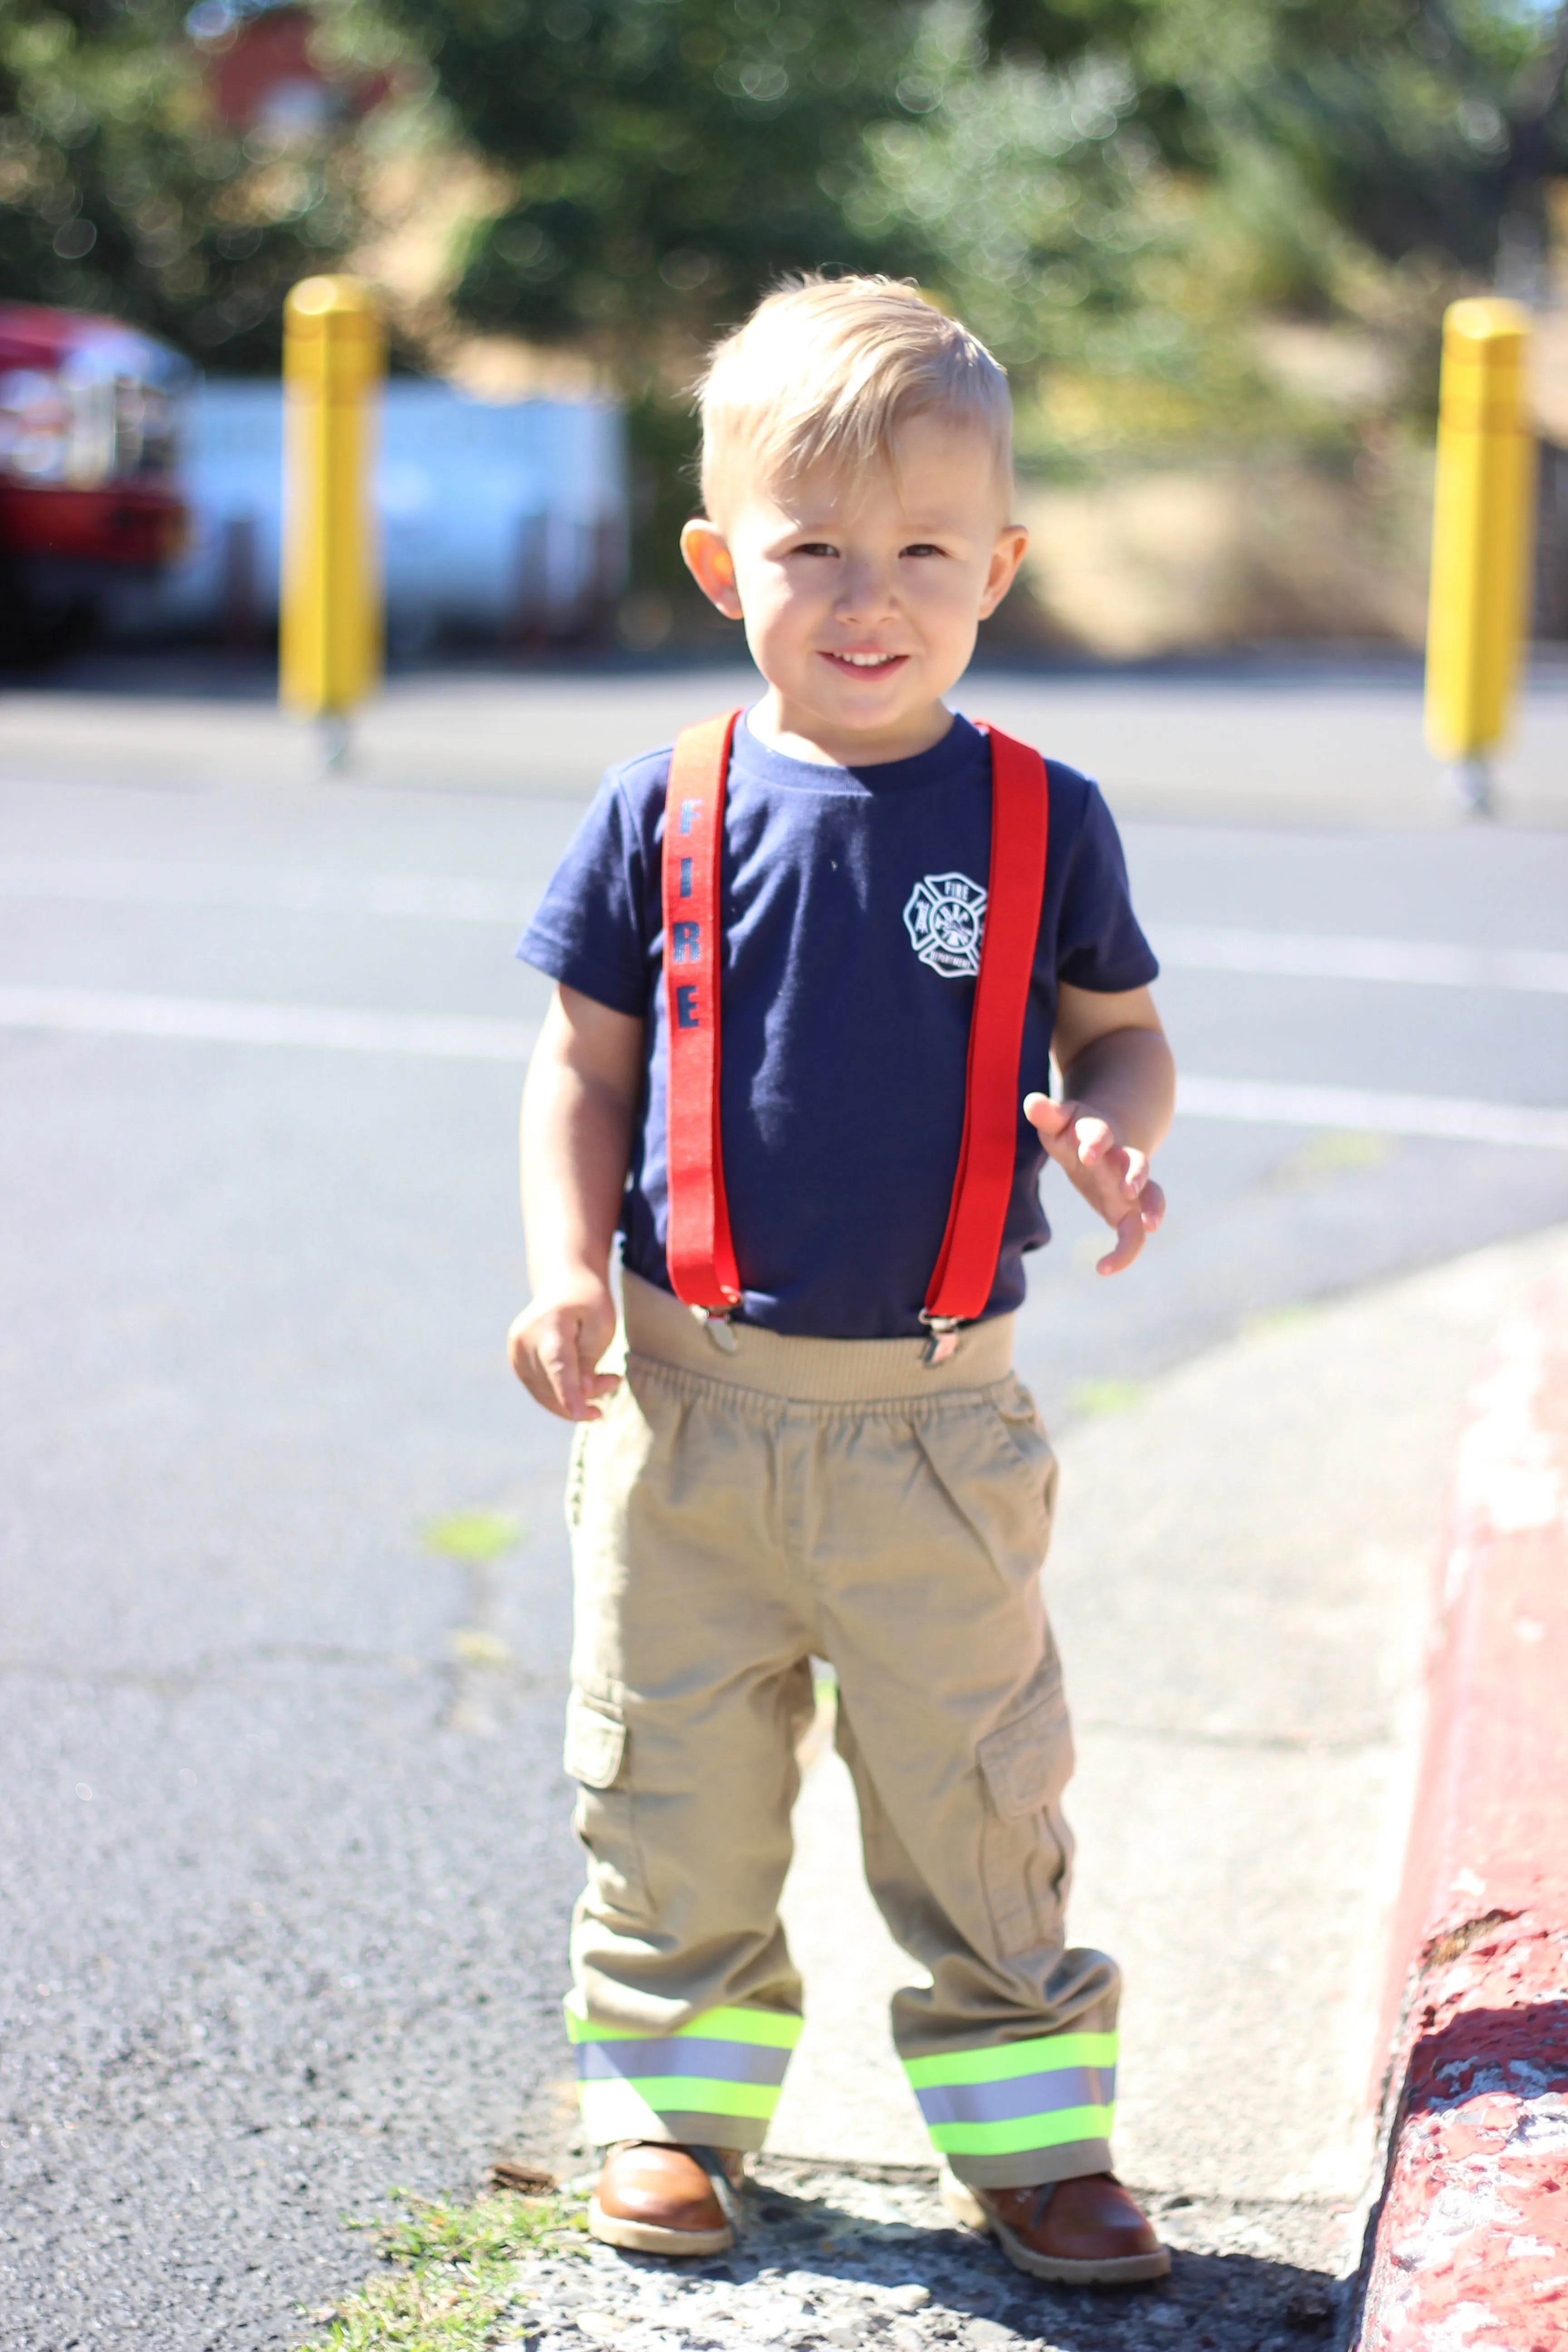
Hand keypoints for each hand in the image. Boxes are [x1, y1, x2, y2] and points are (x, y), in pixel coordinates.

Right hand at [507, 1279, 619, 1420]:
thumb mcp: (601, 1325)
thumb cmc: (588, 1304)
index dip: (568, 1391)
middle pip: (555, 1383)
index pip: (558, 1364)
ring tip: (605, 1381)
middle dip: (587, 1392)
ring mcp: (516, 1353)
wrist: (563, 1285)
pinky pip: (541, 1391)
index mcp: (549, 1323)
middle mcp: (524, 1339)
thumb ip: (590, 1358)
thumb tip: (583, 1392)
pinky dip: (563, 1394)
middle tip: (615, 1380)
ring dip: (577, 1396)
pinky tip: (584, 1385)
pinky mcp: (517, 1364)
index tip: (579, 1412)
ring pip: (546, 1394)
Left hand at [1024, 1091, 1164, 1274]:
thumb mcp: (1059, 1120)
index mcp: (1100, 1133)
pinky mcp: (1127, 1209)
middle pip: (1137, 1162)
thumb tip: (1032, 1102)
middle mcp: (1120, 1159)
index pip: (1100, 1133)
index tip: (1087, 1152)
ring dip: (1153, 1207)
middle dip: (1136, 1173)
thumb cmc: (1075, 1130)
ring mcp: (1129, 1184)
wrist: (1109, 1136)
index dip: (1095, 1141)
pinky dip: (1126, 1252)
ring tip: (1152, 1225)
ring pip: (1151, 1195)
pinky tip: (1103, 1269)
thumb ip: (1048, 1114)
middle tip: (1129, 1188)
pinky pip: (1134, 1233)